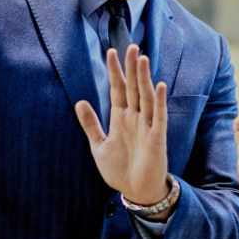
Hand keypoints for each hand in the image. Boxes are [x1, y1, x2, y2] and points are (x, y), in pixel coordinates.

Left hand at [75, 45, 169, 206]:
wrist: (136, 192)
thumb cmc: (120, 170)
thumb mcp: (99, 146)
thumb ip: (90, 124)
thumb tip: (79, 102)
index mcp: (121, 118)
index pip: (117, 89)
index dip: (114, 71)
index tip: (110, 52)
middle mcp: (135, 118)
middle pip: (133, 87)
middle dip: (131, 68)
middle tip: (130, 46)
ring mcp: (147, 126)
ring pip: (146, 96)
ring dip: (144, 78)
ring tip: (142, 59)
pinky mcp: (157, 138)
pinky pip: (159, 116)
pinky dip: (159, 101)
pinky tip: (159, 86)